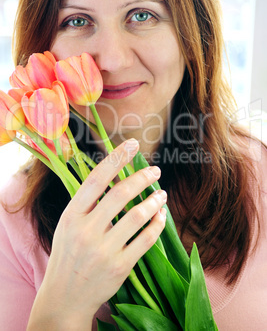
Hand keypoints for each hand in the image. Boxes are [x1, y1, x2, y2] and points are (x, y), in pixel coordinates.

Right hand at [27, 139, 166, 329]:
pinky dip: (158, 224)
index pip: (96, 179)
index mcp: (72, 215)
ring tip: (162, 193)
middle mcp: (86, 231)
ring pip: (137, 215)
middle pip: (121, 194)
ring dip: (154, 200)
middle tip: (155, 171)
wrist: (65, 296)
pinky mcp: (120, 267)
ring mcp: (103, 250)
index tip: (132, 144)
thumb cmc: (69, 254)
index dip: (116, 158)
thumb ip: (89, 203)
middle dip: (142, 177)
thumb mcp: (70, 224)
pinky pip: (146, 239)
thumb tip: (117, 176)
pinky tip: (161, 215)